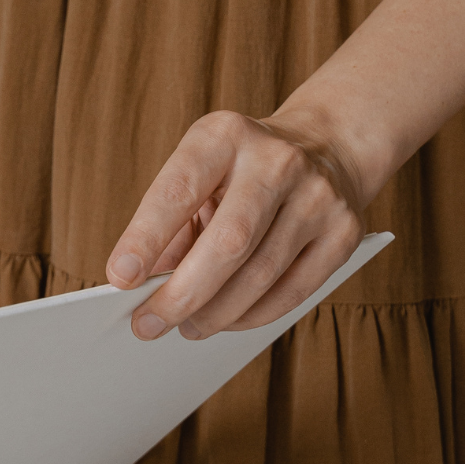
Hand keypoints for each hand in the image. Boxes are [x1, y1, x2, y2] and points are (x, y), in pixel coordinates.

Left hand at [105, 110, 365, 340]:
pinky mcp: (345, 232)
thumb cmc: (238, 170)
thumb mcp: (199, 172)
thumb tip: (142, 285)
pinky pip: (294, 291)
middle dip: (183, 293)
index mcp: (224, 135)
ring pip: (261, 274)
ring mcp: (318, 195)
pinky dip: (252, 315)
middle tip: (148, 325)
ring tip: (185, 328)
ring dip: (215, 313)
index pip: (179, 190)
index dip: (146, 237)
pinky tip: (226, 321)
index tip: (119, 278)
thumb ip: (171, 222)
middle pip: (227, 242)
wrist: (325, 147)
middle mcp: (275, 160)